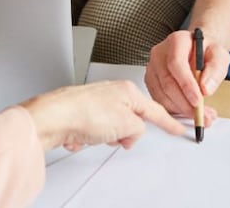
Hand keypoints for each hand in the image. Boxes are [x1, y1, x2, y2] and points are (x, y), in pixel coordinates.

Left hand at [21, 80, 184, 151]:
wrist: (51, 118)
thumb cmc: (83, 112)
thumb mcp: (126, 124)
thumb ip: (139, 129)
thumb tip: (132, 134)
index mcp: (127, 91)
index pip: (155, 109)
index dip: (169, 122)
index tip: (179, 128)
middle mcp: (112, 94)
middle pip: (131, 122)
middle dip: (125, 134)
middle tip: (116, 136)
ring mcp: (96, 103)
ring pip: (112, 130)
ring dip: (105, 138)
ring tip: (93, 135)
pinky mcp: (82, 115)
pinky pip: (94, 134)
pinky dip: (88, 138)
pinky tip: (80, 136)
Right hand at [144, 30, 226, 120]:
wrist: (198, 51)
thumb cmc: (207, 52)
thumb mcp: (219, 56)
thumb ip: (215, 70)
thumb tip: (205, 89)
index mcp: (176, 41)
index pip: (176, 63)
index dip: (186, 85)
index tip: (198, 101)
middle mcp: (159, 53)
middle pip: (167, 82)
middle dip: (185, 103)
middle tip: (202, 115)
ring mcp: (152, 68)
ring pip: (162, 95)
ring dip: (181, 110)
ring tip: (202, 116)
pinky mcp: (151, 82)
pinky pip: (160, 100)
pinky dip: (175, 110)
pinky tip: (189, 111)